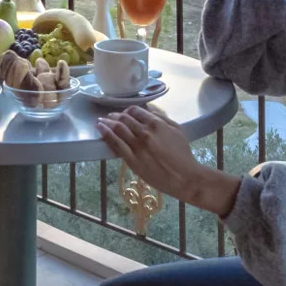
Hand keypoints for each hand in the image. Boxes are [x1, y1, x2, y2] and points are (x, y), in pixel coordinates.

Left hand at [96, 107, 239, 216]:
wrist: (184, 177)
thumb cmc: (183, 154)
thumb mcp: (177, 130)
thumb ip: (162, 118)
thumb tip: (149, 109)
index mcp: (156, 124)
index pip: (135, 111)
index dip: (127, 110)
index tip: (123, 113)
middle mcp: (145, 133)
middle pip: (124, 119)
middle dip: (114, 116)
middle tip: (109, 116)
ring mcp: (137, 147)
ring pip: (118, 129)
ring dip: (107, 122)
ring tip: (100, 121)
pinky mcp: (132, 160)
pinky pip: (116, 144)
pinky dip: (106, 134)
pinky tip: (100, 129)